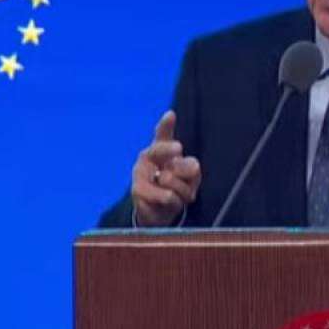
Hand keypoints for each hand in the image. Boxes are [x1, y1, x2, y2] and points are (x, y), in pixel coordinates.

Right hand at [130, 110, 201, 225]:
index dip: (166, 124)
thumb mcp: (190, 177)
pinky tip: (170, 202)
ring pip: (170, 178)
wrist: (159, 213)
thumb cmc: (176, 187)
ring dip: (182, 190)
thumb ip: (190, 168)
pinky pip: (167, 196)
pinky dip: (175, 202)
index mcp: (162, 149)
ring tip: (178, 194)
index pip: (163, 133)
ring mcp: (140, 173)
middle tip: (179, 150)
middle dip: (171, 150)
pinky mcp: (137, 190)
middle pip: (162, 149)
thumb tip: (192, 166)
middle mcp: (148, 157)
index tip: (171, 115)